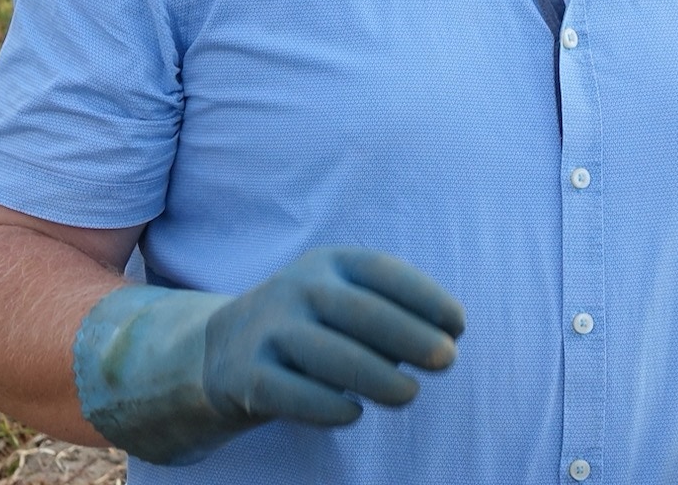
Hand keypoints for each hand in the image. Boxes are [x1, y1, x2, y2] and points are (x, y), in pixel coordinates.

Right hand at [75, 246, 464, 463]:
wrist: (217, 353)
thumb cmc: (310, 329)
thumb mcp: (343, 305)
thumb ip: (389, 317)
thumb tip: (446, 340)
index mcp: (329, 263)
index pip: (383, 271)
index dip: (425, 295)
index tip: (460, 324)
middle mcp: (297, 287)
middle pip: (359, 310)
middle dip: (410, 335)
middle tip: (449, 360)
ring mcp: (267, 329)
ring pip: (328, 353)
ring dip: (376, 375)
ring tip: (410, 394)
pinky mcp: (243, 374)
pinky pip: (288, 392)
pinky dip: (325, 404)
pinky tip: (352, 414)